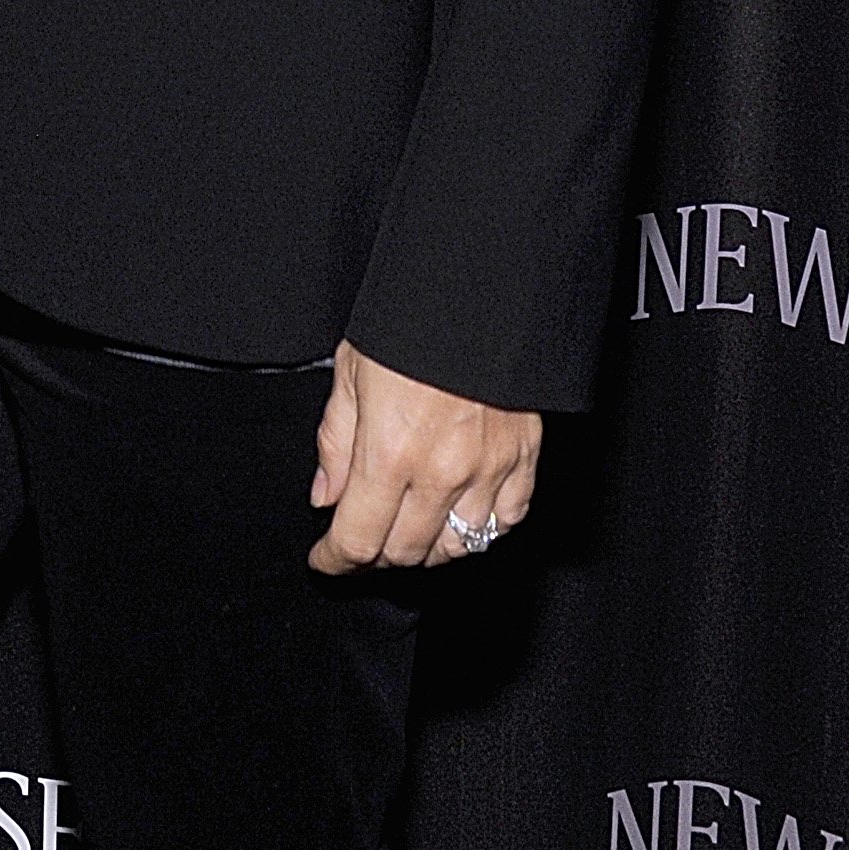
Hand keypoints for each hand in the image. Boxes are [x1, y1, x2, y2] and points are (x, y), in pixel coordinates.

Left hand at [308, 340, 541, 572]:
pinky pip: (505, 522)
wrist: (477, 290)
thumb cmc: (408, 321)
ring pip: (456, 547)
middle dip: (374, 555)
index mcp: (388, 451)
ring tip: (407, 527)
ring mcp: (488, 470)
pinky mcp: (524, 460)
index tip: (324, 559)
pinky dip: (480, 530)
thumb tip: (325, 497)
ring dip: (426, 548)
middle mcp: (440, 472)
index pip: (357, 539)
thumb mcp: (350, 370)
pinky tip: (460, 516)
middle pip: (404, 552)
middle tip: (361, 538)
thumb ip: (335, 441)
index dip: (335, 558)